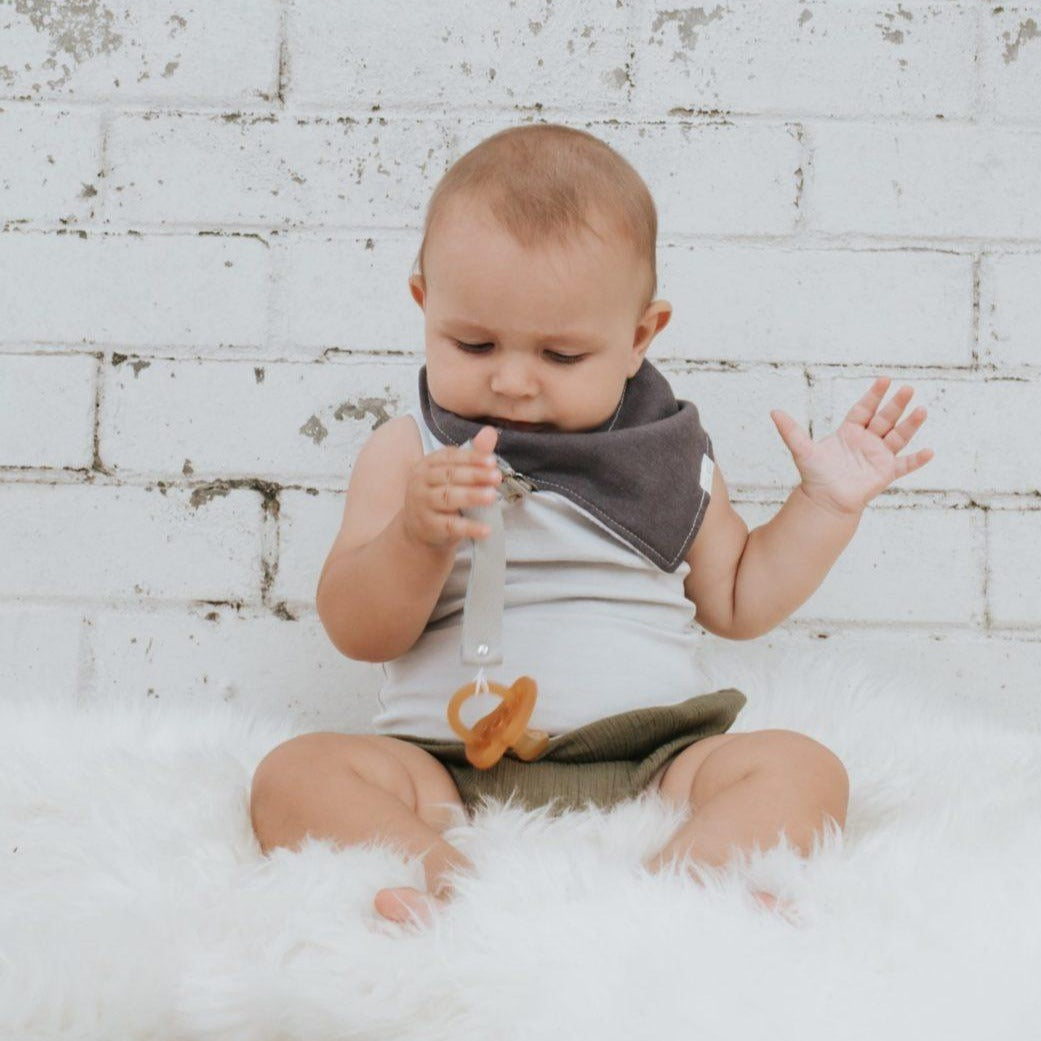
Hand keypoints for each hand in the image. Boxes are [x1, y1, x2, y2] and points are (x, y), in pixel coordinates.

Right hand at [402, 426, 501, 547]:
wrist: (417, 529)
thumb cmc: (439, 496)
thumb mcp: (453, 475)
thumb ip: (473, 455)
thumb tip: (490, 432)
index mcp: (427, 464)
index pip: (449, 457)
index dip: (471, 458)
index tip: (492, 461)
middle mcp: (421, 482)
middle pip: (449, 475)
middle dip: (474, 475)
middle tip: (496, 477)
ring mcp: (423, 504)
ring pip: (448, 498)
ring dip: (471, 496)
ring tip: (492, 496)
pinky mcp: (430, 526)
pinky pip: (451, 526)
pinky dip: (469, 528)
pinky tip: (486, 529)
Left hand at [770, 377, 934, 515]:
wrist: (824, 501)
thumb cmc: (815, 475)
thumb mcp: (802, 450)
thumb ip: (791, 431)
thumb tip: (773, 411)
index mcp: (850, 431)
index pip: (864, 409)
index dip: (873, 395)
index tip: (884, 380)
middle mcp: (867, 440)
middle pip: (884, 419)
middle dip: (896, 404)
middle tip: (907, 389)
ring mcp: (879, 456)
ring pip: (898, 437)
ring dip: (911, 425)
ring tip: (922, 410)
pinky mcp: (885, 473)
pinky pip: (904, 466)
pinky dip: (917, 460)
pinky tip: (929, 452)